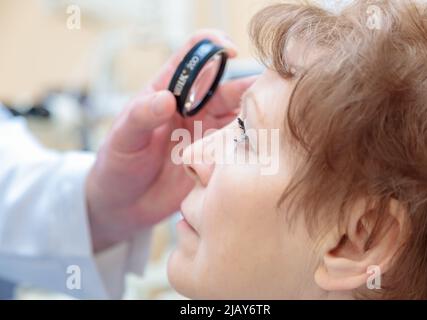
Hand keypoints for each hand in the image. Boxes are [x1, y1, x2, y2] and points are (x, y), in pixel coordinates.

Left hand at [86, 30, 255, 250]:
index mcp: (170, 90)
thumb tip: (167, 99)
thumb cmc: (117, 164)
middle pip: (228, 88)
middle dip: (250, 87)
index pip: (194, 55)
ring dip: (256, 119)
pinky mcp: (215, 160)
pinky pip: (239, 148)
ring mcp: (207, 134)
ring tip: (271, 124)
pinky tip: (262, 151)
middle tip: (270, 92)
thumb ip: (142, 116)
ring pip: (240, 118)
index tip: (229, 50)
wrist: (124, 204)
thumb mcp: (123, 137)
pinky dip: (252, 146)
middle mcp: (194, 108)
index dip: (213, 45)